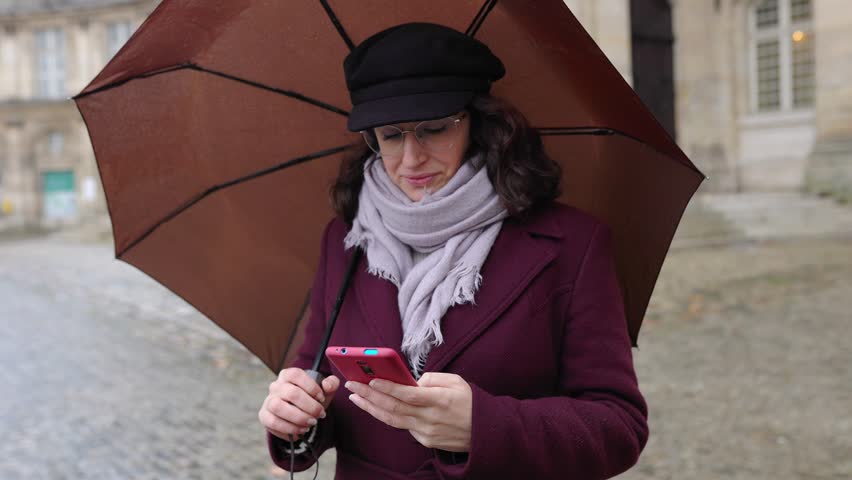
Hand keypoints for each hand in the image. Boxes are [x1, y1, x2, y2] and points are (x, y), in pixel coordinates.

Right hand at [259, 368, 339, 440]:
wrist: (298, 413)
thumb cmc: (310, 399)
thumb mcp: (323, 391)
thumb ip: (331, 384)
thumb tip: (328, 385)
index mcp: (288, 375)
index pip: (296, 375)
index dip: (311, 387)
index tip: (322, 398)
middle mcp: (276, 386)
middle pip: (291, 393)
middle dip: (310, 407)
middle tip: (320, 415)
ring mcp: (268, 400)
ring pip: (279, 407)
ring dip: (298, 418)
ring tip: (310, 423)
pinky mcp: (264, 416)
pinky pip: (273, 423)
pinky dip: (289, 429)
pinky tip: (300, 430)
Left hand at [345, 372, 472, 451]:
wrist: (485, 432)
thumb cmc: (470, 402)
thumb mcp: (456, 381)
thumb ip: (432, 379)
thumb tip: (412, 382)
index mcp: (439, 400)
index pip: (408, 395)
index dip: (388, 388)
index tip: (370, 380)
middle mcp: (430, 418)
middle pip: (394, 407)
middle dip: (369, 396)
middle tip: (352, 385)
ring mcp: (426, 432)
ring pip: (393, 420)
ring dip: (371, 408)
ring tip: (356, 398)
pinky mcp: (425, 441)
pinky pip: (403, 427)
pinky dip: (388, 416)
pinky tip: (376, 407)